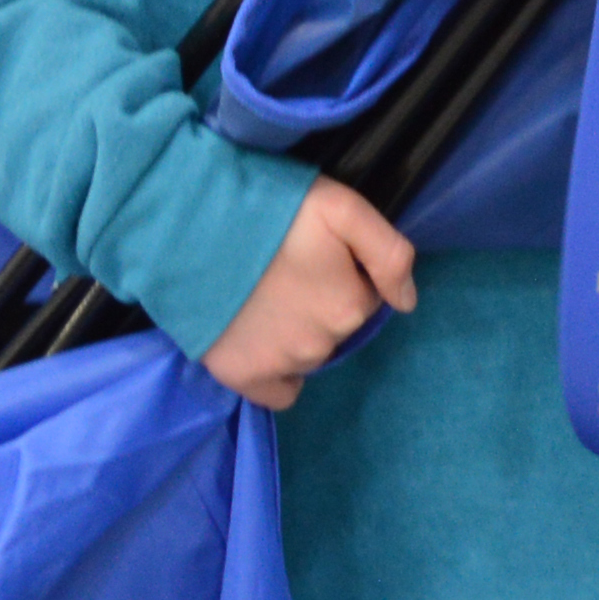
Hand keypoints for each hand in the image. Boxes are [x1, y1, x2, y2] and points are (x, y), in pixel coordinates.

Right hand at [199, 178, 415, 411]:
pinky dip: (274, 371)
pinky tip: (257, 335)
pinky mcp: (241, 376)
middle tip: (284, 270)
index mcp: (351, 306)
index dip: (344, 274)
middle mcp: (321, 346)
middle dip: (320, 302)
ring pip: (307, 354)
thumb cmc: (270, 210)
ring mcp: (280, 365)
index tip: (314, 253)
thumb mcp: (341, 209)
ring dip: (295, 330)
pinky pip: (278, 391)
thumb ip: (389, 253)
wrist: (191, 227)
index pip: (365, 297)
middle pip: (335, 327)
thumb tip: (407, 301)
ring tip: (262, 293)